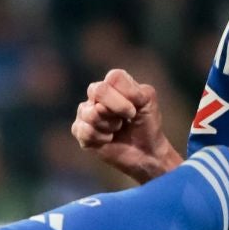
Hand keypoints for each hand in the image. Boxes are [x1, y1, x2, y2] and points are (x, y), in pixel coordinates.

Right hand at [71, 68, 179, 184]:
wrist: (145, 151)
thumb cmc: (147, 124)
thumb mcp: (147, 100)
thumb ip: (132, 91)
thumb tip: (100, 106)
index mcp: (113, 84)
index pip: (113, 78)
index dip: (125, 96)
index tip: (134, 110)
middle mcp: (96, 96)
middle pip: (98, 90)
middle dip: (117, 109)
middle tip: (125, 120)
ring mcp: (85, 113)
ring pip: (91, 113)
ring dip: (110, 125)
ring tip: (117, 129)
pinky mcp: (80, 132)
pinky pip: (86, 131)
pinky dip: (102, 138)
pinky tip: (108, 139)